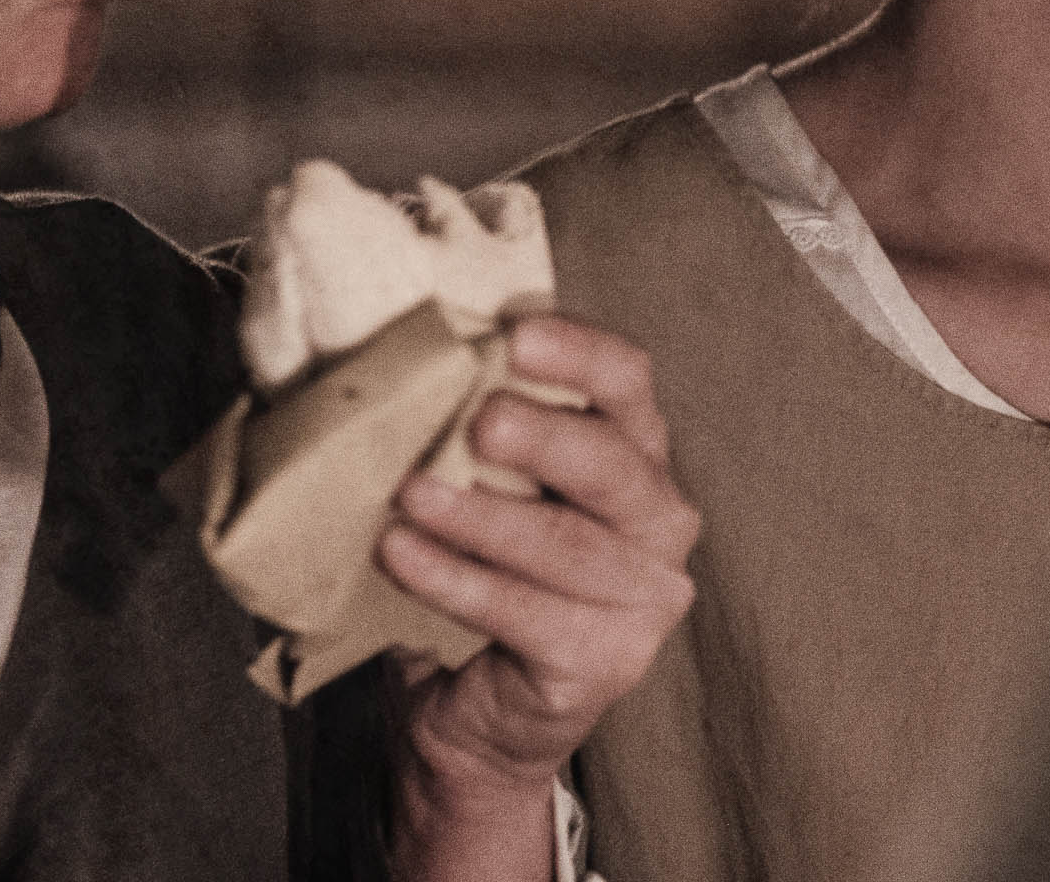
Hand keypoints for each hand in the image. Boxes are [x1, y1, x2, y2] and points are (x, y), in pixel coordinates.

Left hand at [376, 316, 700, 881]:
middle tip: (479, 422)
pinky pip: (526, 613)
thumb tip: (391, 364)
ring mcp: (643, 596)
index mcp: (635, 452)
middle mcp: (658, 519)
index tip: (516, 335)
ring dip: (481, 517)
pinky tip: (402, 556)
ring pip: (565, 544)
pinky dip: (456, 580)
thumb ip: (467, 432)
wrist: (476, 715)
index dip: (580, 353)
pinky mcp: (607, 661)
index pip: (627, 382)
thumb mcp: (483, 492)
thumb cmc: (478, 575)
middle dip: (544, 438)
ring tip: (408, 496)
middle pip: (612, 464)